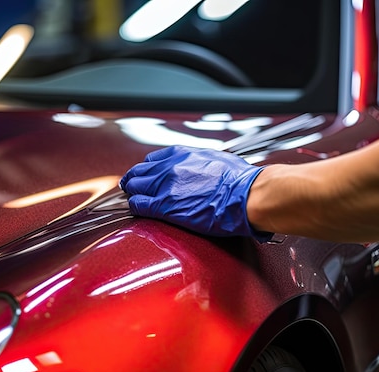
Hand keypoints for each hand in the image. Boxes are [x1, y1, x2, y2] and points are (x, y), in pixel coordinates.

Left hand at [120, 145, 272, 240]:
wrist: (246, 195)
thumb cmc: (238, 180)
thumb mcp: (215, 159)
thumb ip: (198, 162)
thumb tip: (198, 169)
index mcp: (181, 154)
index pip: (151, 160)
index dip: (147, 170)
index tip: (146, 177)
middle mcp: (169, 167)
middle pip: (139, 172)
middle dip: (134, 181)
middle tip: (132, 188)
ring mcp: (165, 186)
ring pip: (134, 187)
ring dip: (132, 193)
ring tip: (133, 198)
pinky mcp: (165, 206)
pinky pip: (138, 205)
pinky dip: (134, 206)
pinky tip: (136, 209)